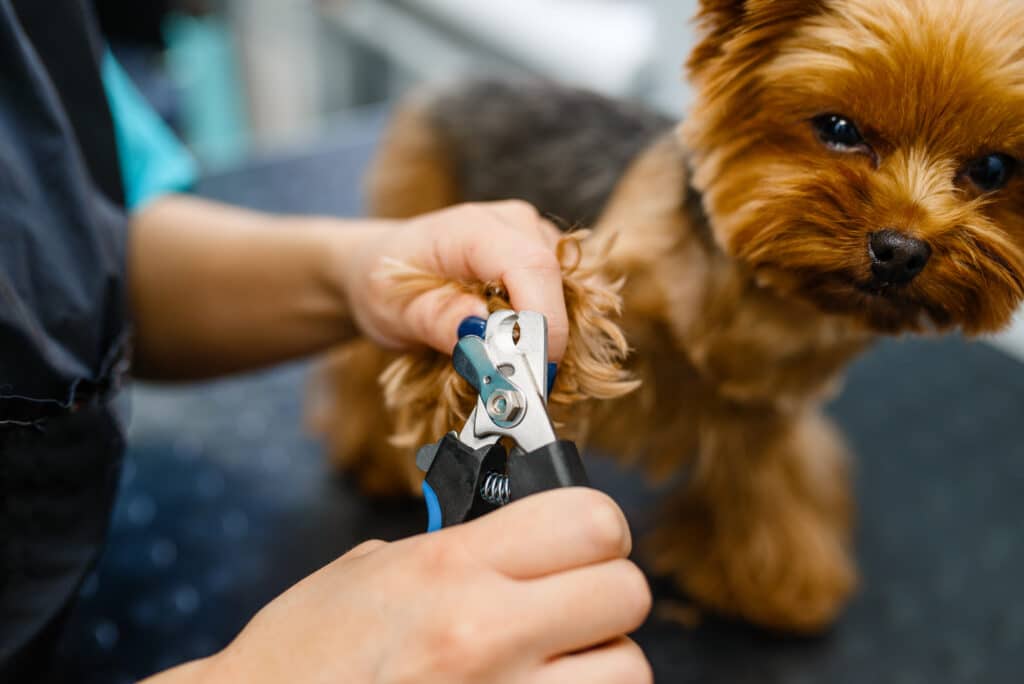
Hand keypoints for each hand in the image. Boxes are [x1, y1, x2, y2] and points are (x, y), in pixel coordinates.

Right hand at [199, 489, 651, 682]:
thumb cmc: (299, 658)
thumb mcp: (371, 573)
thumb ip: (456, 551)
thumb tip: (520, 543)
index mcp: (448, 568)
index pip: (590, 519)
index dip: (598, 526)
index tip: (586, 538)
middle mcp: (483, 633)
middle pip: (627, 592)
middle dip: (608, 594)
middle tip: (575, 604)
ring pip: (629, 669)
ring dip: (604, 663)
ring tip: (558, 663)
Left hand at [340, 201, 569, 359]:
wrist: (382, 267)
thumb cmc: (384, 285)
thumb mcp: (396, 312)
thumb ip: (440, 321)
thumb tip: (484, 333)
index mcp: (475, 228)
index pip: (533, 267)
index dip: (543, 325)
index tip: (531, 378)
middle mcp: (517, 225)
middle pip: (558, 286)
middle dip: (543, 344)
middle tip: (513, 390)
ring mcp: (537, 240)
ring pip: (569, 298)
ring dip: (544, 343)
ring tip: (505, 370)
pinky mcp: (547, 261)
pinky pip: (565, 303)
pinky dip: (544, 337)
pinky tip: (514, 352)